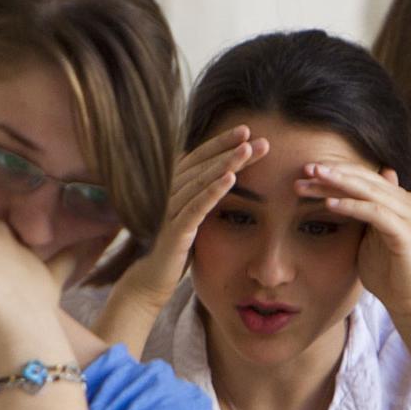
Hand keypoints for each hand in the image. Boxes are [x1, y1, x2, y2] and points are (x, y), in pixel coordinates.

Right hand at [113, 125, 268, 310]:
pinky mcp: (175, 231)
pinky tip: (230, 179)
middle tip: (256, 136)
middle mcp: (170, 193)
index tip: (247, 130)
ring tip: (247, 150)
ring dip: (225, 164)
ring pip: (200, 181)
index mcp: (176, 187)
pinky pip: (196, 207)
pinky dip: (213, 191)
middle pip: (203, 164)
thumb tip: (229, 175)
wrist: (153, 278)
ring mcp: (170, 211)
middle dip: (230, 149)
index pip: (200, 157)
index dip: (222, 143)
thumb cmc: (178, 246)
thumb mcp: (194, 215)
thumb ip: (205, 195)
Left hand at [299, 163, 410, 317]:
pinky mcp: (406, 233)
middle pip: (364, 180)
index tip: (305, 172)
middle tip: (305, 168)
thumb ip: (362, 215)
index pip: (363, 178)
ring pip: (369, 191)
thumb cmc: (389, 273)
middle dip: (333, 173)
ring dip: (339, 183)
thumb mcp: (369, 239)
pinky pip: (375, 213)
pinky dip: (352, 206)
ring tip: (314, 177)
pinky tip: (330, 204)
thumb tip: (352, 196)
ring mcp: (408, 216)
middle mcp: (406, 202)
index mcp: (397, 200)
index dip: (335, 173)